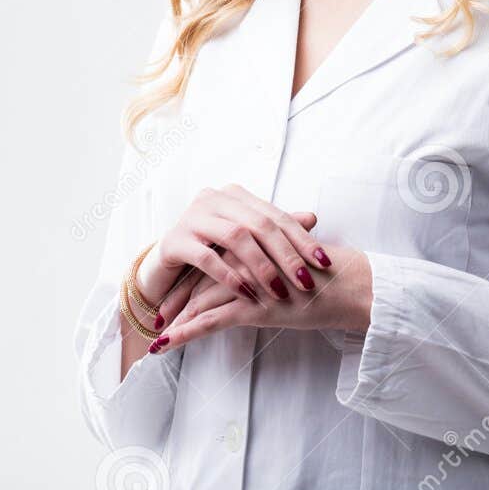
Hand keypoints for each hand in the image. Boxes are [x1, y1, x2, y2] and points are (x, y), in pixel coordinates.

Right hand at [148, 184, 333, 304]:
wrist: (165, 265)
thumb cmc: (211, 250)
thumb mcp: (245, 240)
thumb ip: (274, 229)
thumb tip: (312, 217)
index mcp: (236, 196)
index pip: (276, 216)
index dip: (302, 239)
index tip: (323, 262)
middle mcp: (214, 199)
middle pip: (260, 225)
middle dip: (287, 255)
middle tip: (306, 281)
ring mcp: (192, 217)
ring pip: (236, 238)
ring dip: (261, 267)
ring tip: (279, 291)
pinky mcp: (174, 240)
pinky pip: (207, 257)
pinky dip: (230, 276)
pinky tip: (247, 293)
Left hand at [149, 238, 372, 352]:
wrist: (350, 285)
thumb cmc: (329, 277)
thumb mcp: (295, 265)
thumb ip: (275, 263)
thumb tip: (262, 275)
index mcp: (254, 246)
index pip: (213, 262)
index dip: (191, 280)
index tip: (175, 295)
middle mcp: (246, 260)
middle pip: (200, 280)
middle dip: (177, 301)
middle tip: (157, 318)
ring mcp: (249, 283)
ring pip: (200, 302)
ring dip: (176, 320)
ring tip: (156, 336)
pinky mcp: (254, 307)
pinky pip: (211, 322)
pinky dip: (185, 334)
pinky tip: (166, 345)